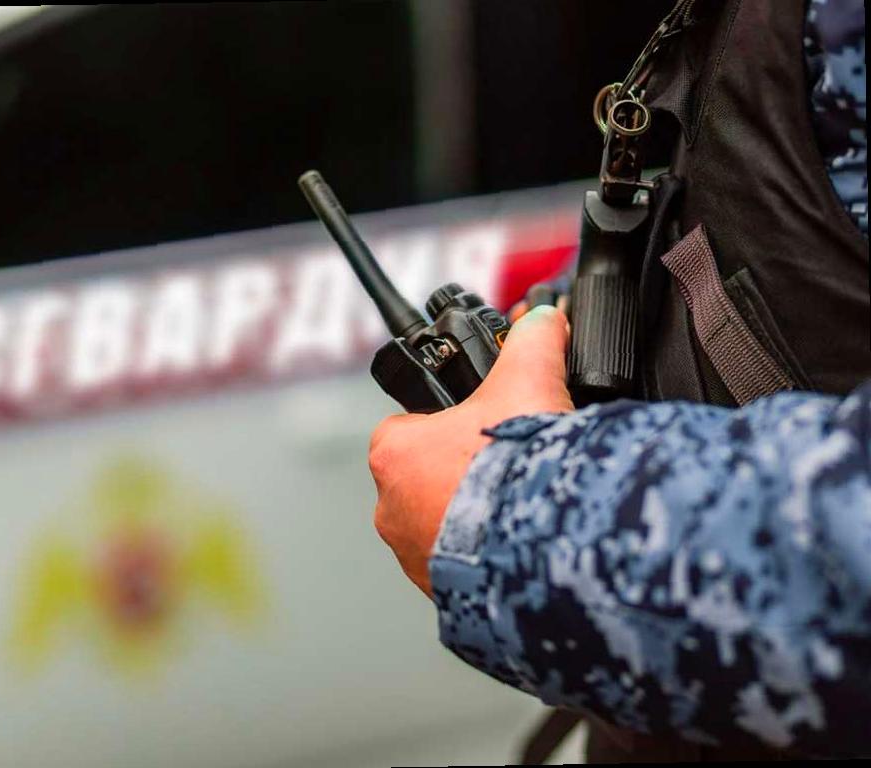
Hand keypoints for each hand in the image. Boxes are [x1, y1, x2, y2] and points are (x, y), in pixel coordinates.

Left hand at [369, 305, 573, 595]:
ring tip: (518, 504)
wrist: (544, 548)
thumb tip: (543, 318)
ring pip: (441, 526)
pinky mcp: (443, 594)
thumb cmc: (519, 467)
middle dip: (462, 472)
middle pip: (425, 478)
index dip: (445, 422)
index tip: (477, 425)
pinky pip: (461, 569)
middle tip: (506, 465)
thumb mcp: (528, 381)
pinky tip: (520, 541)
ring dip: (474, 518)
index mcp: (395, 454)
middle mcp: (391, 509)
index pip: (407, 428)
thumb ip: (531, 341)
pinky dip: (486, 557)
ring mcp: (414, 557)